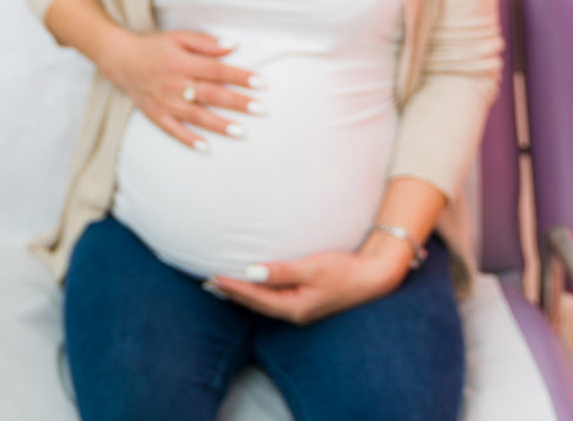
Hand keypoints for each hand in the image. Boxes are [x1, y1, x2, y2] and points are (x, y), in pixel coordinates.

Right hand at [103, 28, 262, 149]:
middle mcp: (174, 83)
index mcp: (181, 62)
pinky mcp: (156, 115)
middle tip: (262, 109)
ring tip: (242, 132)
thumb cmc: (153, 46)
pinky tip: (206, 148)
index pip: (216, 70)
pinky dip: (189, 140)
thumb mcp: (178, 37)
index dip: (239, 76)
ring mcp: (165, 102)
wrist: (120, 58)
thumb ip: (205, 42)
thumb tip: (232, 46)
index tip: (261, 83)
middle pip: (211, 94)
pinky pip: (174, 130)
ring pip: (196, 115)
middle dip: (238, 103)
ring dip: (219, 124)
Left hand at [209, 243, 411, 323]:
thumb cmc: (344, 271)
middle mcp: (295, 311)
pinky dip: (258, 290)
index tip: (213, 277)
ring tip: (222, 284)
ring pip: (263, 301)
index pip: (255, 298)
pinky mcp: (304, 298)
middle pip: (256, 304)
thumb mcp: (312, 269)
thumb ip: (281, 272)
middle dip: (232, 293)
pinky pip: (273, 296)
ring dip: (243, 293)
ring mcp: (300, 306)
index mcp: (295, 307)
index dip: (233, 288)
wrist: (372, 276)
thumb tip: (252, 273)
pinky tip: (252, 282)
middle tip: (208, 282)